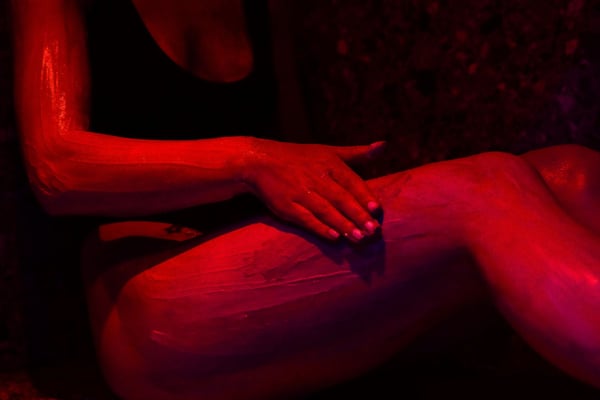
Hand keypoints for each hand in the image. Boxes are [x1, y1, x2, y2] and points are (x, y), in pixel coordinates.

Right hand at [240, 138, 384, 241]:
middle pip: (341, 198)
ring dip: (343, 224)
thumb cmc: (299, 157)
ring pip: (325, 210)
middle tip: (374, 230)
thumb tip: (384, 145)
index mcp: (329, 164)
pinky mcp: (286, 206)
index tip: (377, 210)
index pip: (351, 181)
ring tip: (359, 237)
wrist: (260, 161)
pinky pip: (305, 218)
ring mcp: (300, 192)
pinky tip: (333, 237)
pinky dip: (319, 228)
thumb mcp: (329, 151)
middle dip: (358, 215)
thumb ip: (357, 153)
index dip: (364, 196)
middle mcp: (316, 177)